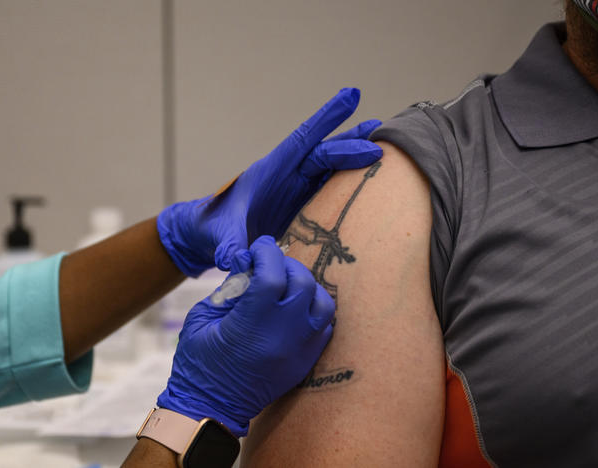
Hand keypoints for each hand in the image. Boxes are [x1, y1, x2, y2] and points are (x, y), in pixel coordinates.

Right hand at [156, 236, 334, 436]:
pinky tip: (296, 308)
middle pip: (303, 284)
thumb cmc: (198, 362)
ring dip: (308, 287)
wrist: (208, 409)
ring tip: (287, 285)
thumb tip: (249, 263)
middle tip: (271, 263)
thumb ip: (229, 287)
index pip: (272, 275)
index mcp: (251, 325)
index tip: (260, 246)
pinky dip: (315, 311)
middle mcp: (282, 337)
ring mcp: (298, 352)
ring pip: (323, 304)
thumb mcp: (202, 317)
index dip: (267, 253)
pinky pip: (325, 328)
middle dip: (288, 265)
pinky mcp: (304, 364)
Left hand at [157, 87, 381, 275]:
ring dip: (357, 158)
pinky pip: (331, 189)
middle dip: (351, 146)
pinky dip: (352, 183)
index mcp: (270, 171)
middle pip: (324, 153)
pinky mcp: (304, 205)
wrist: (211, 237)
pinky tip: (373, 183)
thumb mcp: (220, 236)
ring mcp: (298, 189)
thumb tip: (238, 261)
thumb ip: (229, 246)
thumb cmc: (213, 228)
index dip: (327, 118)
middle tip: (381, 143)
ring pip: (332, 168)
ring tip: (387, 148)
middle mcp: (288, 175)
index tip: (352, 95)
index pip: (303, 139)